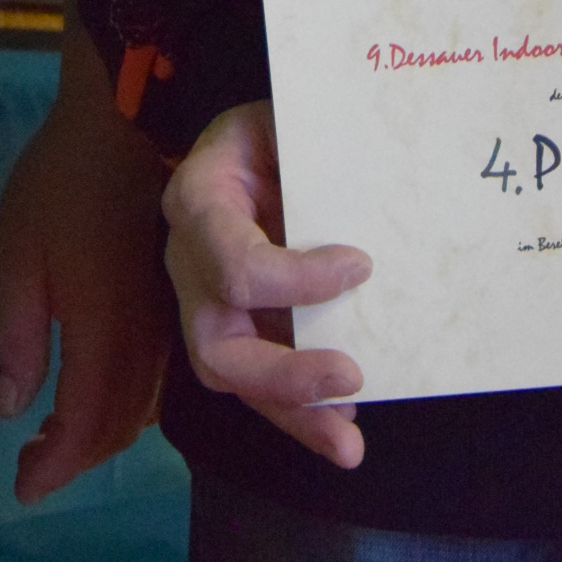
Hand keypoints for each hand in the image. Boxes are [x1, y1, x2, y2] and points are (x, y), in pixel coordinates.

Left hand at [0, 20, 172, 502]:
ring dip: (102, 437)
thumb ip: (13, 336)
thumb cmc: (62, 184)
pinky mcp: (175, 305)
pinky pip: (157, 380)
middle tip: (32, 467)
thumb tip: (10, 410)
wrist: (127, 125)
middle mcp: (145, 339)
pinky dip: (127, 407)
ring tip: (58, 439)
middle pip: (117, 427)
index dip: (53, 466)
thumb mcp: (16, 253)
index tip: (22, 489)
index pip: (82, 423)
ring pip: (142, 409)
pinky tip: (99, 397)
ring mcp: (168, 322)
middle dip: (74, 459)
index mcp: (103, 329)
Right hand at [162, 99, 371, 468]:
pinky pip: (257, 380)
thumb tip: (374, 175)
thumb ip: (310, 150)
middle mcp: (188, 263)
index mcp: (197, 199)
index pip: (236, 264)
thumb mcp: (282, 117)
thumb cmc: (269, 125)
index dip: (297, 279)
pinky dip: (300, 410)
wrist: (245, 141)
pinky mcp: (233, 327)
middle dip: (283, 376)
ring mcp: (204, 304)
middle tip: (351, 380)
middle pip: (217, 347)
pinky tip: (343, 425)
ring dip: (294, 415)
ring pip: (233, 379)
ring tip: (349, 444)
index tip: (362, 265)